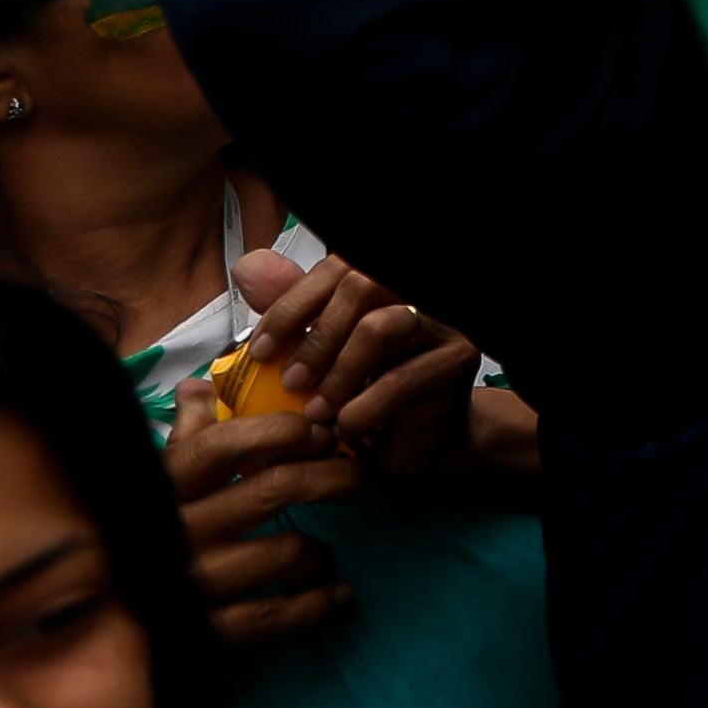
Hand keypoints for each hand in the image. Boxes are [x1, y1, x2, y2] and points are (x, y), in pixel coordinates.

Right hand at [165, 389, 362, 641]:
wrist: (106, 609)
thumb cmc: (142, 527)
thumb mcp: (157, 475)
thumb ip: (185, 431)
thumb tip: (197, 385)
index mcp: (169, 483)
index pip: (226, 444)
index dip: (280, 432)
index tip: (319, 433)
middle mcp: (182, 527)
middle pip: (275, 491)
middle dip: (332, 478)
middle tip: (359, 477)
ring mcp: (194, 579)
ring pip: (282, 553)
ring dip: (321, 550)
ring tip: (331, 551)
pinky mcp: (204, 626)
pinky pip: (271, 615)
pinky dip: (313, 604)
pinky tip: (337, 593)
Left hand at [234, 248, 478, 475]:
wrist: (419, 440)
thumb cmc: (367, 393)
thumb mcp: (321, 353)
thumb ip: (293, 310)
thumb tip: (249, 269)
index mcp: (382, 282)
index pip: (336, 267)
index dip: (292, 305)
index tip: (261, 351)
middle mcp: (414, 292)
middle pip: (361, 285)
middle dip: (316, 337)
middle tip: (292, 383)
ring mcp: (442, 321)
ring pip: (380, 327)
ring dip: (338, 373)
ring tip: (317, 411)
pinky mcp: (458, 359)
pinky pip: (401, 378)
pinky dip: (364, 407)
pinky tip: (347, 429)